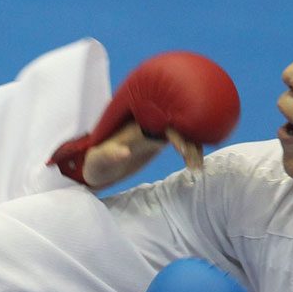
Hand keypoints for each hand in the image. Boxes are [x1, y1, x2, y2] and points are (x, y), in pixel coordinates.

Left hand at [82, 123, 204, 188]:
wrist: (98, 168)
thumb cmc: (95, 162)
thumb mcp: (97, 159)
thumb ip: (108, 155)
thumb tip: (124, 153)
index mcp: (135, 126)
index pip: (161, 123)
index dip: (175, 133)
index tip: (182, 150)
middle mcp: (147, 125)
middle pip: (176, 126)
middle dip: (190, 142)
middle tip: (194, 165)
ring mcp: (154, 132)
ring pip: (181, 133)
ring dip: (193, 148)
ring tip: (196, 169)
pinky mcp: (157, 141)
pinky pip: (180, 141)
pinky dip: (190, 151)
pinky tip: (195, 166)